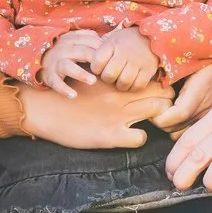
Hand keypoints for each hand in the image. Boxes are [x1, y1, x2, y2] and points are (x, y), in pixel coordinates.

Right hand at [21, 81, 171, 149]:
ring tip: (153, 123)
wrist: (43, 109)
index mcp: (116, 80)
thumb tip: (125, 74)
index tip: (159, 92)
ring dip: (160, 119)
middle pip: (163, 93)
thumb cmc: (65, 93)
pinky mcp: (109, 135)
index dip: (162, 85)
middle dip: (168, 101)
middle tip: (163, 110)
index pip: (153, 77)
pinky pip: (141, 138)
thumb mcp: (90, 78)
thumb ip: (110, 76)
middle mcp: (120, 95)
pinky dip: (141, 138)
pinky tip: (132, 137)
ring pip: (159, 112)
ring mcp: (117, 115)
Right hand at [38, 30, 106, 94]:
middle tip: (107, 69)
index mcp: (72, 39)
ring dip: (81, 74)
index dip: (102, 47)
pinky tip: (73, 95)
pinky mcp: (50, 76)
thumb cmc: (64, 51)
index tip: (113, 56)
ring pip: (68, 67)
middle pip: (82, 52)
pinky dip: (64, 89)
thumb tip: (109, 39)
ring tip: (93, 81)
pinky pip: (56, 83)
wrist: (39, 59)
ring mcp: (56, 63)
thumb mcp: (74, 40)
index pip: (90, 40)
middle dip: (95, 59)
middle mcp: (63, 49)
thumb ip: (89, 37)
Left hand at [89, 27, 161, 87]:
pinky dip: (133, 87)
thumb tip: (87, 62)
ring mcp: (137, 61)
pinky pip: (138, 86)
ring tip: (121, 80)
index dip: (95, 68)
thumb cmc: (126, 41)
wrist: (151, 36)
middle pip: (109, 75)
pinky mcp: (149, 69)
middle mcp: (124, 52)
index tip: (99, 68)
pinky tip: (131, 82)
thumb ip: (101, 50)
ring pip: (123, 83)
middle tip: (111, 76)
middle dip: (107, 79)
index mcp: (112, 44)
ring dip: (120, 85)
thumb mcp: (112, 39)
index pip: (96, 62)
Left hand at [156, 59, 211, 131]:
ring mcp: (209, 120)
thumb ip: (174, 69)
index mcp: (198, 93)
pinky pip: (192, 136)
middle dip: (161, 123)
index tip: (152, 109)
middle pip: (173, 131)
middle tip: (156, 110)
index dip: (157, 117)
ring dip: (171, 129)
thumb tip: (153, 76)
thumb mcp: (193, 60)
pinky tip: (179, 119)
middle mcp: (204, 111)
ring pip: (182, 137)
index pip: (171, 118)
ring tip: (167, 115)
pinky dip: (182, 132)